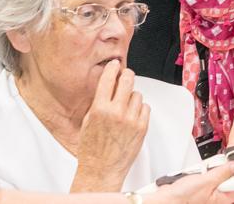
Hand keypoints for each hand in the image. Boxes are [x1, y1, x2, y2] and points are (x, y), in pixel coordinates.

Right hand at [72, 60, 149, 190]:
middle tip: (125, 76)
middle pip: (127, 80)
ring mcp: (131, 120)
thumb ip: (98, 102)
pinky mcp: (142, 128)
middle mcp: (116, 112)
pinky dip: (140, 109)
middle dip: (126, 75)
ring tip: (125, 106)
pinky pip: (146, 107)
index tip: (115, 64)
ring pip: (137, 94)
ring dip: (132, 96)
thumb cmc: (92, 149)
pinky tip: (132, 116)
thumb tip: (108, 85)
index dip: (112, 68)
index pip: (108, 79)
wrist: (101, 169)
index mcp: (99, 109)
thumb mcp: (87, 121)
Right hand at [148, 162, 233, 203]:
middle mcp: (218, 198)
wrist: (164, 200)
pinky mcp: (202, 187)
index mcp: (223, 200)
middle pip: (232, 180)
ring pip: (220, 177)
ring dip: (215, 170)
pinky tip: (199, 171)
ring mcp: (210, 192)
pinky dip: (206, 171)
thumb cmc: (181, 199)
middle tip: (227, 162)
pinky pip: (209, 176)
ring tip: (205, 170)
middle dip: (230, 170)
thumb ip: (222, 173)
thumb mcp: (205, 182)